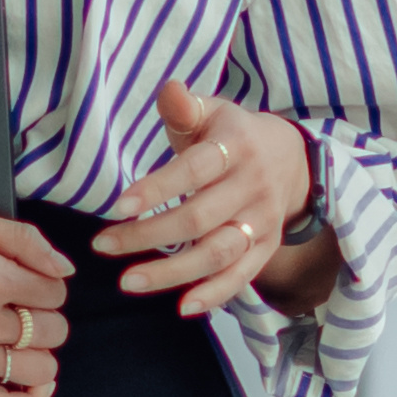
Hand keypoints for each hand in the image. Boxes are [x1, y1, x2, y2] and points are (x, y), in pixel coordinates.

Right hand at [0, 207, 75, 396]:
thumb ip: (21, 238)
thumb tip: (64, 268)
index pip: (55, 292)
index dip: (47, 282)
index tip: (26, 279)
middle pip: (53, 330)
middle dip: (45, 315)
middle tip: (19, 305)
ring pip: (39, 368)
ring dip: (41, 352)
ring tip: (22, 338)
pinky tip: (37, 384)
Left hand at [93, 79, 326, 311]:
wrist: (292, 159)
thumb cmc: (232, 135)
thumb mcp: (212, 112)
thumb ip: (184, 108)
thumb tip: (170, 89)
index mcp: (236, 147)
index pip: (194, 171)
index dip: (157, 189)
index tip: (117, 207)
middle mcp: (252, 186)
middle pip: (199, 219)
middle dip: (148, 236)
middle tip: (103, 246)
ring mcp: (262, 221)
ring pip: (217, 253)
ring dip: (173, 272)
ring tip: (129, 282)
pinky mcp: (266, 248)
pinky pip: (242, 277)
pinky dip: (215, 295)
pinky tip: (183, 307)